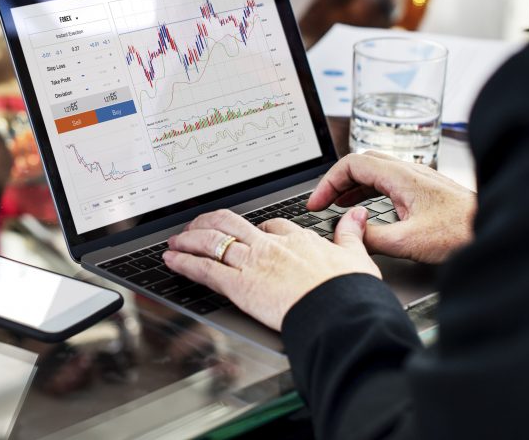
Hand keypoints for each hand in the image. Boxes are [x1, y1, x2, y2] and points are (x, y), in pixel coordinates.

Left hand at [163, 208, 378, 331]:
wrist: (339, 312)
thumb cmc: (348, 291)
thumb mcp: (357, 256)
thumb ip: (351, 234)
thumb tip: (356, 216)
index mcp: (296, 239)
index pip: (270, 226)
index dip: (254, 228)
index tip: (246, 232)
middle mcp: (270, 245)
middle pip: (231, 224)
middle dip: (209, 223)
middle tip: (196, 226)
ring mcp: (252, 263)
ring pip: (212, 241)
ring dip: (189, 239)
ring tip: (176, 240)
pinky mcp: (238, 284)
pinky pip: (204, 268)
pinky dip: (184, 262)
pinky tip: (172, 260)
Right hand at [309, 152, 475, 263]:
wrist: (494, 230)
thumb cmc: (461, 231)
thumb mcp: (408, 242)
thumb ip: (372, 238)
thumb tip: (351, 237)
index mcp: (400, 176)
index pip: (351, 165)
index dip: (328, 183)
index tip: (317, 202)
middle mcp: (408, 171)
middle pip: (361, 164)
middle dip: (337, 182)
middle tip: (323, 201)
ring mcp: (418, 179)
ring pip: (375, 172)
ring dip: (353, 186)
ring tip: (338, 204)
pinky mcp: (425, 191)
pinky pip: (388, 182)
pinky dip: (370, 192)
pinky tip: (368, 208)